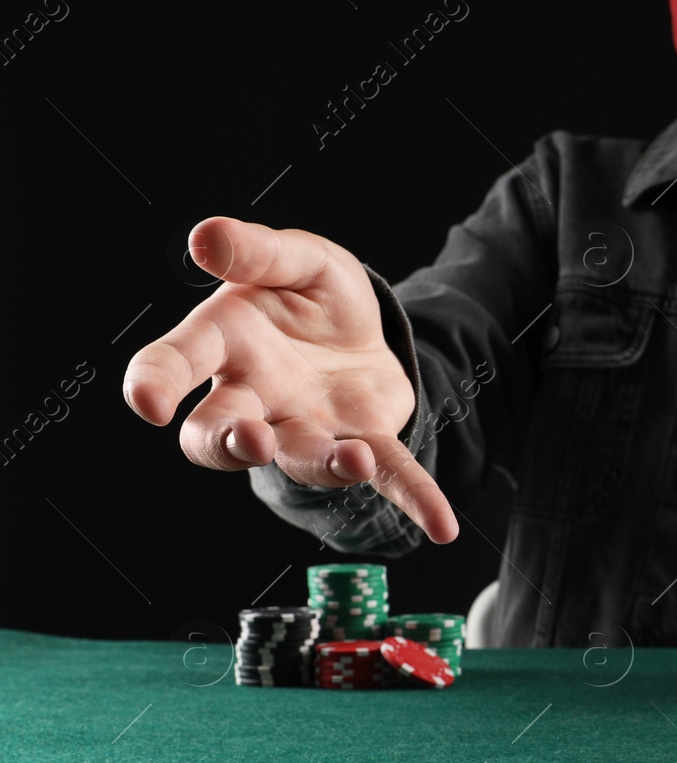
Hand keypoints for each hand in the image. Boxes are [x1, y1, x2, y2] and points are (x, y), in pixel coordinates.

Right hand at [123, 216, 458, 542]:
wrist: (367, 327)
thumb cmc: (312, 295)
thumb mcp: (299, 260)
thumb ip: (257, 252)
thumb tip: (205, 237)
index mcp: (226, 341)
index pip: (174, 363)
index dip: (155, 382)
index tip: (148, 401)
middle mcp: (255, 397)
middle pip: (218, 433)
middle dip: (229, 442)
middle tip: (249, 441)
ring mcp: (307, 426)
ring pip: (301, 457)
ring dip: (324, 463)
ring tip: (353, 457)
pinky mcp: (364, 440)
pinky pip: (388, 474)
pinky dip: (414, 498)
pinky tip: (441, 525)